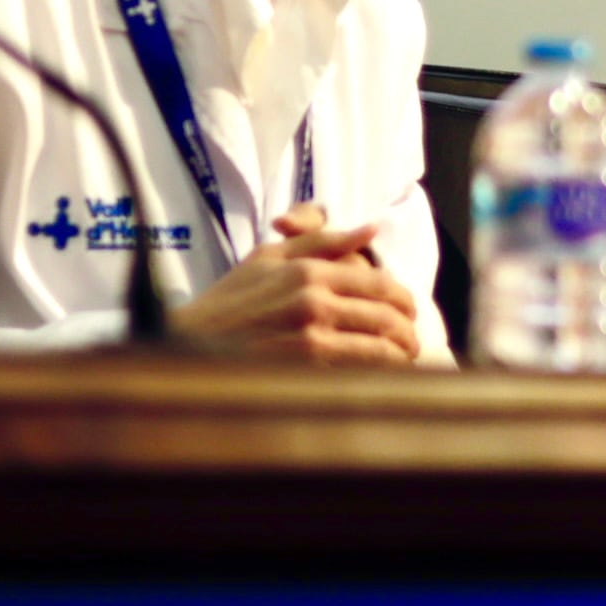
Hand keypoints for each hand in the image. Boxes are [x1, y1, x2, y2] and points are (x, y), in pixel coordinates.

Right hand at [167, 205, 423, 364]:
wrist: (190, 342)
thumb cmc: (230, 300)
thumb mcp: (269, 256)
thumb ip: (321, 240)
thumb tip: (370, 229)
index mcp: (309, 268)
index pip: (379, 282)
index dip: (404, 300)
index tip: (410, 313)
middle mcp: (315, 297)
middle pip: (387, 314)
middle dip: (410, 331)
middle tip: (414, 342)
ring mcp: (312, 333)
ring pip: (381, 344)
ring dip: (402, 355)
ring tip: (406, 362)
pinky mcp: (306, 364)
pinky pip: (361, 368)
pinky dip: (381, 373)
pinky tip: (384, 377)